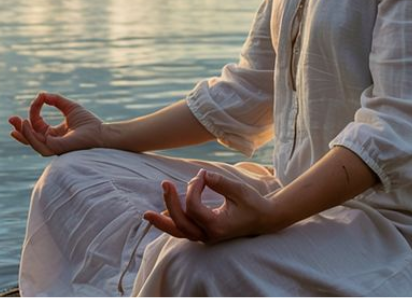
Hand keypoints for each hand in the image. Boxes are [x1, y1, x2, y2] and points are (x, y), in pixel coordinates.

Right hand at [8, 92, 105, 155]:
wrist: (101, 133)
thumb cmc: (88, 122)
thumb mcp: (69, 107)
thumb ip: (56, 100)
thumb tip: (42, 94)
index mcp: (53, 134)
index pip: (37, 124)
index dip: (34, 112)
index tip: (39, 98)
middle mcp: (51, 142)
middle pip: (30, 137)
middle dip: (19, 129)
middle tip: (10, 119)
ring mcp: (53, 147)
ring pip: (32, 142)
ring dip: (24, 132)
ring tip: (19, 121)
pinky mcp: (56, 149)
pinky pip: (39, 145)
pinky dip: (31, 136)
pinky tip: (28, 124)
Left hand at [142, 169, 276, 244]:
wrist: (264, 219)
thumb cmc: (253, 203)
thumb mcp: (238, 190)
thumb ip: (219, 182)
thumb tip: (200, 175)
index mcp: (218, 226)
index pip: (194, 207)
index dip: (194, 187)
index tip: (202, 175)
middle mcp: (209, 235)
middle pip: (181, 223)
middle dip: (170, 203)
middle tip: (164, 184)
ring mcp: (206, 237)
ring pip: (179, 232)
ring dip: (163, 222)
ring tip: (146, 215)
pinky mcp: (204, 233)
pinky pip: (183, 231)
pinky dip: (172, 223)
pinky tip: (160, 215)